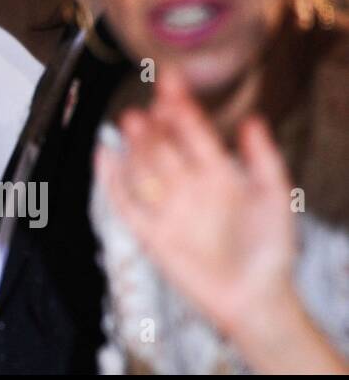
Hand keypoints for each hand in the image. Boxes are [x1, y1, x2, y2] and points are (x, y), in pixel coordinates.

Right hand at [98, 68, 298, 341]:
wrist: (254, 297)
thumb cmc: (270, 248)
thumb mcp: (275, 197)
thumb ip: (265, 158)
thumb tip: (253, 120)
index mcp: (216, 172)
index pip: (192, 132)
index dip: (181, 108)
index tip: (172, 81)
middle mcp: (187, 185)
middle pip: (163, 145)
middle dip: (156, 125)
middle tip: (150, 104)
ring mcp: (166, 206)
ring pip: (143, 167)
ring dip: (137, 145)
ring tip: (133, 122)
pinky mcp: (148, 231)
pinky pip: (123, 201)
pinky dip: (110, 179)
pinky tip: (104, 154)